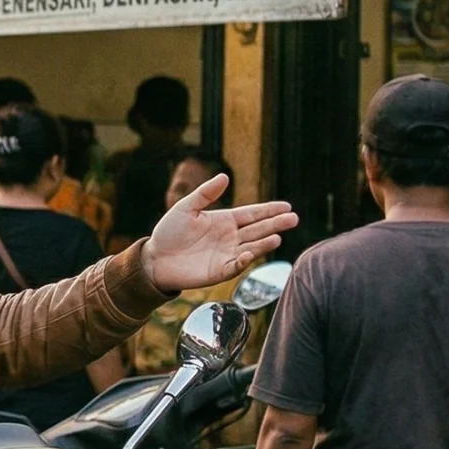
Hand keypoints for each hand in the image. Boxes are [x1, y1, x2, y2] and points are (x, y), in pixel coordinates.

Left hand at [146, 174, 297, 293]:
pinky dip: (245, 260)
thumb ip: (205, 193)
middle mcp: (230, 237)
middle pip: (258, 229)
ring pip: (252, 247)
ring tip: (278, 236)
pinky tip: (251, 253)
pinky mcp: (220, 271)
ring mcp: (227, 254)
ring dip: (265, 242)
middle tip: (293, 218)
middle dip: (276, 224)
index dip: (269, 210)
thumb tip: (224, 176)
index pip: (252, 214)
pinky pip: (236, 265)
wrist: (155, 259)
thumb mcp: (186, 207)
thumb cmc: (169, 232)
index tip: (287, 206)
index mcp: (224, 220)